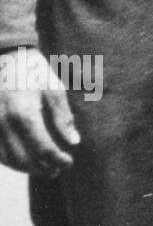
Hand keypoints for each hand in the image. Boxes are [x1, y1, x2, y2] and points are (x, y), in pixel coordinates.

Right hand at [0, 46, 78, 176]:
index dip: (57, 160)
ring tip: (44, 168)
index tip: (69, 162)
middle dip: (42, 168)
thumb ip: (63, 117)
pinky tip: (24, 161)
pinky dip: (10, 160)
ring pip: (6, 159)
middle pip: (23, 159)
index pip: (42, 148)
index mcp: (23, 113)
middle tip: (58, 169)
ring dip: (26, 168)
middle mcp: (3, 123)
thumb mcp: (54, 89)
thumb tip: (73, 142)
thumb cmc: (33, 71)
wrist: (5, 56)